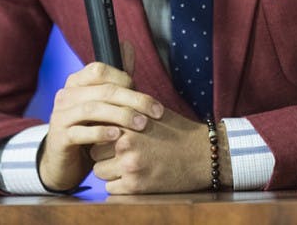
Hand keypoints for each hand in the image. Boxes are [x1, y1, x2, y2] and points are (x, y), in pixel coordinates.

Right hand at [38, 42, 163, 191]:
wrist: (64, 162)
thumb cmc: (89, 128)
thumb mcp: (104, 102)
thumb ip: (117, 76)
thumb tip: (127, 45)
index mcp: (76, 82)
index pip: (100, 70)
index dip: (125, 79)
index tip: (146, 97)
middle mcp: (66, 95)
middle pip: (103, 90)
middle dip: (133, 99)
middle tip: (155, 112)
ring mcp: (60, 116)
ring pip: (92, 109)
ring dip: (121, 115)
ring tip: (141, 124)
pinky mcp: (59, 138)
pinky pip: (80, 132)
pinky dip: (101, 133)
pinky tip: (118, 136)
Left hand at [89, 108, 220, 193]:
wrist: (202, 155)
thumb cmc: (178, 131)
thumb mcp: (152, 112)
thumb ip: (128, 110)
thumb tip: (105, 106)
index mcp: (127, 123)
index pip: (96, 129)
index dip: (102, 134)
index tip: (108, 138)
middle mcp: (125, 144)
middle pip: (94, 152)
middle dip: (103, 153)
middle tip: (118, 154)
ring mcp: (129, 166)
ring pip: (99, 172)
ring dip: (109, 170)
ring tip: (126, 166)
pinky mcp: (136, 186)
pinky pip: (111, 189)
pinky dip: (119, 185)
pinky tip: (133, 178)